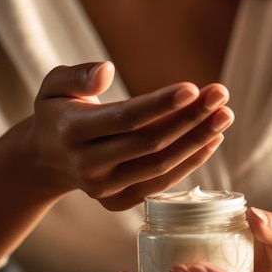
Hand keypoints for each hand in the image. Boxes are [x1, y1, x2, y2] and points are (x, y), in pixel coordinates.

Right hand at [24, 61, 233, 209]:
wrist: (46, 158)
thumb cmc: (58, 112)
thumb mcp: (53, 85)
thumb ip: (76, 75)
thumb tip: (107, 70)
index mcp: (72, 131)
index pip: (125, 118)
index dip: (161, 104)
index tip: (194, 88)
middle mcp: (87, 165)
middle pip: (150, 143)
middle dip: (190, 118)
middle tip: (221, 95)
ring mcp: (104, 188)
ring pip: (160, 165)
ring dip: (197, 140)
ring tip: (224, 115)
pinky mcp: (118, 201)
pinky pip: (161, 183)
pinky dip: (189, 162)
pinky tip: (212, 139)